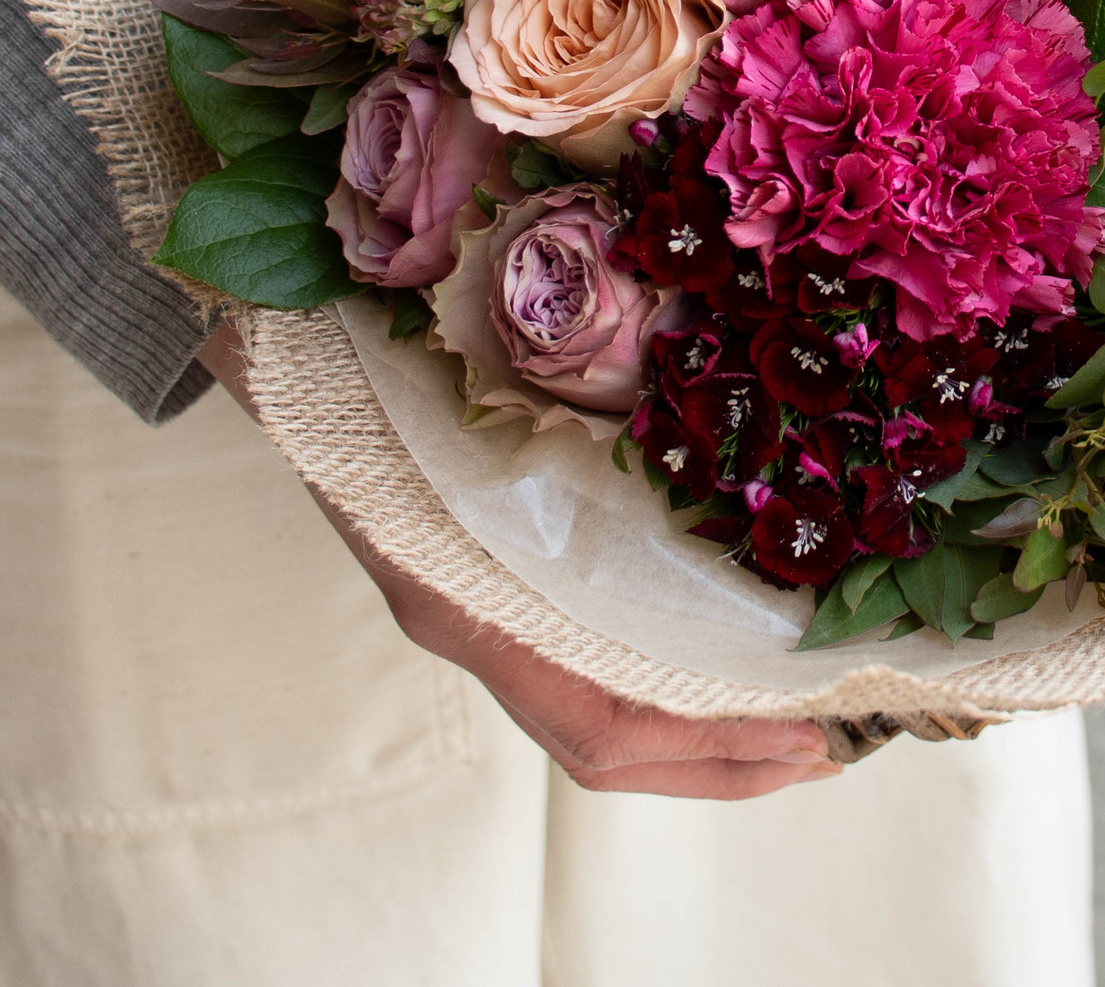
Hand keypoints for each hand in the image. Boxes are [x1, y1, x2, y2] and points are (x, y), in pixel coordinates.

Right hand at [198, 320, 842, 799]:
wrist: (267, 343)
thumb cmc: (343, 356)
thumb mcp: (421, 381)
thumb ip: (491, 402)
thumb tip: (611, 395)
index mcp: (462, 594)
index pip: (600, 720)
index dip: (709, 744)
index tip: (810, 734)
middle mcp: (475, 619)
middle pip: (611, 743)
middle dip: (726, 761)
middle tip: (837, 739)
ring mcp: (482, 608)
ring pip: (604, 711)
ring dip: (705, 728)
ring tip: (803, 708)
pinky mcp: (496, 577)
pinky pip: (591, 659)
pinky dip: (667, 673)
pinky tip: (724, 640)